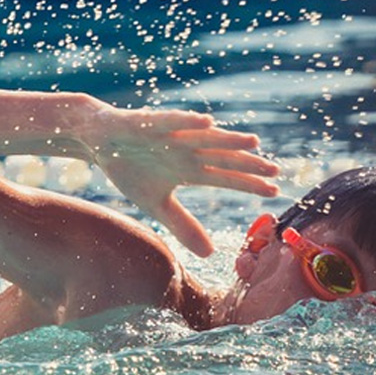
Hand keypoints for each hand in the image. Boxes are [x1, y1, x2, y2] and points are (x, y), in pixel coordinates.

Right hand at [85, 105, 279, 256]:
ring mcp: (171, 135)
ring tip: (253, 143)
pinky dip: (188, 121)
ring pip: (204, 137)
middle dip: (248, 164)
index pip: (225, 177)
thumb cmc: (130, 168)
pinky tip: (207, 122)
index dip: (248, 184)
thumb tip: (209, 253)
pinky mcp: (150, 122)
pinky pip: (172, 121)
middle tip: (276, 170)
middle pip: (222, 157)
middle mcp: (187, 150)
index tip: (274, 192)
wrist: (99, 141)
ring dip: (227, 140)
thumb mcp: (157, 204)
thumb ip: (183, 225)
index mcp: (190, 169)